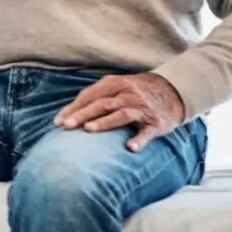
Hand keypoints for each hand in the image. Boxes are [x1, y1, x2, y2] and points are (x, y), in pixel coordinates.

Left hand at [54, 73, 185, 151]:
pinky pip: (147, 131)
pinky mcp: (156, 123)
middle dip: (82, 114)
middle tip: (66, 126)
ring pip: (121, 114)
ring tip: (88, 129)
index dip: (73, 108)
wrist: (173, 91)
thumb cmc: (135, 91)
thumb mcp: (117, 86)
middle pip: (102, 104)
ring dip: (104, 122)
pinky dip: (139, 139)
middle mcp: (128, 94)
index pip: (89, 96)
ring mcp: (142, 109)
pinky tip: (130, 147)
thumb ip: (96, 96)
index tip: (57, 122)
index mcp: (115, 84)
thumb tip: (69, 111)